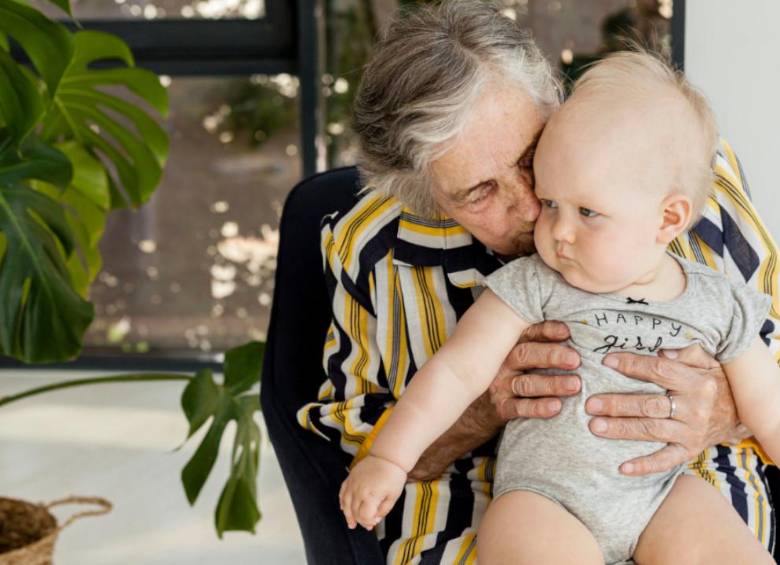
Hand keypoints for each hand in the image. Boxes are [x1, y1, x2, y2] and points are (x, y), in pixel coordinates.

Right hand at [339, 455, 406, 529]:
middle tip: (368, 525)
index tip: (376, 521)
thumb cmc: (393, 476)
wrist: (387, 456)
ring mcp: (352, 483)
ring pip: (345, 503)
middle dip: (361, 521)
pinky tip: (344, 508)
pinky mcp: (350, 477)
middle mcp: (358, 491)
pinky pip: (342, 492)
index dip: (369, 522)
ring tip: (351, 524)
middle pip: (355, 512)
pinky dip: (342, 501)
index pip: (364, 516)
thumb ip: (384, 510)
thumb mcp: (393, 496)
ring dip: (348, 515)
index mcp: (370, 496)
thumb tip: (376, 518)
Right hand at [488, 320, 580, 421]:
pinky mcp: (501, 408)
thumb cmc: (515, 375)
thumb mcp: (523, 356)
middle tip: (576, 360)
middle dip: (552, 356)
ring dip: (552, 384)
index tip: (567, 332)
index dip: (547, 331)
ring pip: (526, 383)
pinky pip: (519, 408)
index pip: (529, 333)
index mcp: (512, 345)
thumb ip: (545, 345)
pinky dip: (538, 408)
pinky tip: (556, 408)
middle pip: (526, 355)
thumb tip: (580, 334)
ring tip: (575, 385)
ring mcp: (500, 385)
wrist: (482, 406)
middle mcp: (504, 362)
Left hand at [586, 344, 746, 475]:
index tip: (607, 362)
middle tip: (590, 404)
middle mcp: (695, 409)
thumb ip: (686, 351)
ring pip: (651, 430)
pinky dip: (644, 466)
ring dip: (621, 429)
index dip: (632, 365)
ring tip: (595, 426)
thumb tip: (662, 349)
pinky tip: (622, 468)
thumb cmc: (713, 381)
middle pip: (649, 405)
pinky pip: (665, 460)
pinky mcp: (689, 450)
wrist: (741, 413)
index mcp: (696, 382)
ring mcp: (692, 432)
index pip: (659, 371)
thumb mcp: (707, 361)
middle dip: (617, 404)